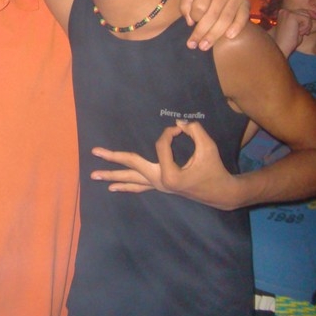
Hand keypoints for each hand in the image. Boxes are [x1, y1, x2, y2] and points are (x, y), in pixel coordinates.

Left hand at [91, 120, 239, 209]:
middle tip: (95, 152)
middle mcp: (160, 182)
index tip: (180, 129)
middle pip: (132, 167)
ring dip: (113, 177)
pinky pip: (139, 187)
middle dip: (112, 159)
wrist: (221, 192)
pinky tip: (113, 187)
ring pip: (132, 181)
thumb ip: (194, 131)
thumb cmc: (214, 169)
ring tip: (94, 175)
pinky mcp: (160, 186)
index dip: (170, 134)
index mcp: (169, 174)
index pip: (161, 146)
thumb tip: (179, 122)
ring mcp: (158, 186)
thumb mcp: (208, 147)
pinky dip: (126, 186)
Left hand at [180, 0, 249, 49]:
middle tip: (194, 46)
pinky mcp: (246, 3)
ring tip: (204, 46)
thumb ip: (185, 4)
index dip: (195, 17)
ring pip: (226, 20)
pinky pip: (243, 18)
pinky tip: (228, 37)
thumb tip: (191, 22)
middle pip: (212, 16)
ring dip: (215, 36)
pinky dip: (236, 28)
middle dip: (202, 33)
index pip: (200, 6)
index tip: (191, 23)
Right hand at [273, 7, 312, 55]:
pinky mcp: (291, 16)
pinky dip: (305, 27)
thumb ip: (302, 20)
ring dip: (306, 26)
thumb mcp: (297, 28)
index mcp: (283, 13)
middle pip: (304, 12)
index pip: (300, 11)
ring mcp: (287, 12)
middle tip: (305, 33)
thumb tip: (314, 15)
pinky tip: (298, 33)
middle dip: (308, 23)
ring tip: (300, 33)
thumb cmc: (289, 41)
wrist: (281, 46)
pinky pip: (306, 19)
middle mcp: (284, 11)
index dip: (309, 15)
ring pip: (307, 15)